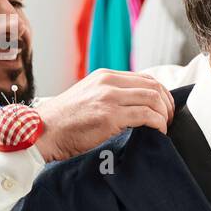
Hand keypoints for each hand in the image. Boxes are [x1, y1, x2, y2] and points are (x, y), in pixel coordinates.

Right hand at [33, 69, 176, 161]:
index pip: (145, 78)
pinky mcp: (110, 115)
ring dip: (165, 115)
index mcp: (104, 76)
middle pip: (154, 87)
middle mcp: (108, 82)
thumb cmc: (63, 122)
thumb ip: (109, 96)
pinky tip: (157, 133)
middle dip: (168, 104)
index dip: (162, 94)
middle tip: (169, 121)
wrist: (40, 132)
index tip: (165, 110)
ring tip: (164, 128)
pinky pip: (147, 115)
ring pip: (154, 99)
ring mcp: (109, 97)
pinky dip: (158, 124)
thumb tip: (135, 106)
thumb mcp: (87, 98)